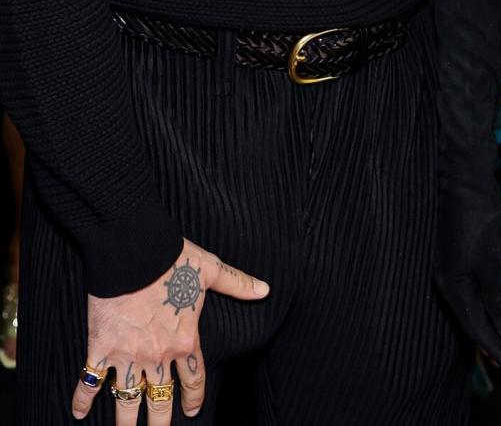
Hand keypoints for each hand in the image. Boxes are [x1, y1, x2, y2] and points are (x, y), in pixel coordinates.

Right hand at [71, 239, 268, 421]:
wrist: (135, 250)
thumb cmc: (174, 258)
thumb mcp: (211, 270)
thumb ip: (237, 283)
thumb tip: (265, 289)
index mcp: (185, 340)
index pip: (194, 379)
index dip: (194, 398)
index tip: (192, 411)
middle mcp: (158, 356)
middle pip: (160, 401)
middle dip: (160, 423)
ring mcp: (128, 355)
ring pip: (127, 401)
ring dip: (125, 422)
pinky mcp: (101, 348)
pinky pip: (89, 380)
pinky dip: (81, 398)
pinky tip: (78, 413)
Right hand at [435, 186, 500, 380]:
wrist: (461, 176)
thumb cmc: (479, 212)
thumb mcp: (495, 255)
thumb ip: (497, 295)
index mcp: (453, 286)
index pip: (478, 329)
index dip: (500, 352)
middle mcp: (445, 284)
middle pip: (472, 325)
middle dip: (498, 349)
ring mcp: (447, 272)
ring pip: (470, 312)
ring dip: (492, 333)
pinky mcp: (452, 262)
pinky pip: (468, 298)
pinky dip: (483, 314)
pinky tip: (494, 319)